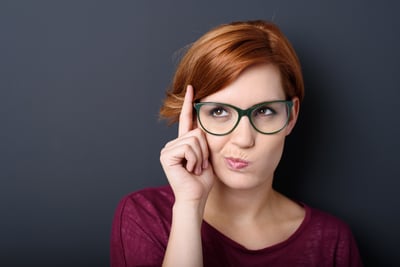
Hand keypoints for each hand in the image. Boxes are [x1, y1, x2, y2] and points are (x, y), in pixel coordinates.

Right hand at [160, 85, 213, 203]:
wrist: (195, 197)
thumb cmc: (202, 181)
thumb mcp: (207, 156)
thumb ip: (204, 140)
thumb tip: (205, 125)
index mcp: (183, 143)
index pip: (186, 118)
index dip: (188, 103)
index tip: (192, 87)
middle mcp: (173, 144)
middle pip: (197, 131)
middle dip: (205, 150)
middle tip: (200, 166)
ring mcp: (167, 149)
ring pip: (194, 139)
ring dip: (200, 156)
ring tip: (195, 169)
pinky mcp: (166, 155)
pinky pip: (188, 147)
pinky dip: (194, 159)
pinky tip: (190, 170)